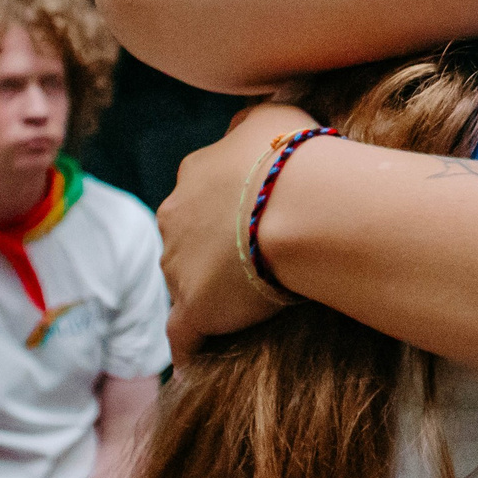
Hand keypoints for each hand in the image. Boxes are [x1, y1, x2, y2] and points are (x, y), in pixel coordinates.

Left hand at [155, 102, 315, 352]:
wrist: (303, 206)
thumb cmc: (296, 156)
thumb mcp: (273, 114)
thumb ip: (249, 123)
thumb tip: (243, 126)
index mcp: (193, 175)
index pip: (201, 195)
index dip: (227, 209)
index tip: (254, 221)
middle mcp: (174, 218)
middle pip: (186, 240)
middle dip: (212, 251)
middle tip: (254, 264)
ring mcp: (180, 266)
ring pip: (185, 283)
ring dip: (207, 293)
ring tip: (240, 310)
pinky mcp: (195, 309)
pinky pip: (183, 337)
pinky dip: (189, 349)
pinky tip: (197, 363)